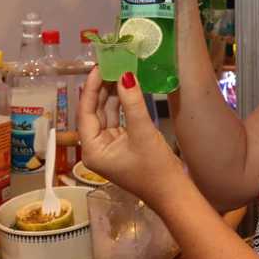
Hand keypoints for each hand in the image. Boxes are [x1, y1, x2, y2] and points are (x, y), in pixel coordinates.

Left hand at [78, 67, 183, 204]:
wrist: (173, 193)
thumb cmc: (155, 168)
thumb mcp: (142, 132)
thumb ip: (131, 102)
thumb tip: (125, 75)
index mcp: (92, 150)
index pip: (86, 112)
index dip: (92, 88)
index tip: (99, 67)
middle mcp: (96, 147)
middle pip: (94, 111)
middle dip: (102, 88)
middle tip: (111, 64)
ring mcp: (109, 146)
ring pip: (106, 113)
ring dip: (112, 94)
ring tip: (119, 70)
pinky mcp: (122, 144)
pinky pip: (117, 119)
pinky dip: (122, 104)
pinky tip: (127, 87)